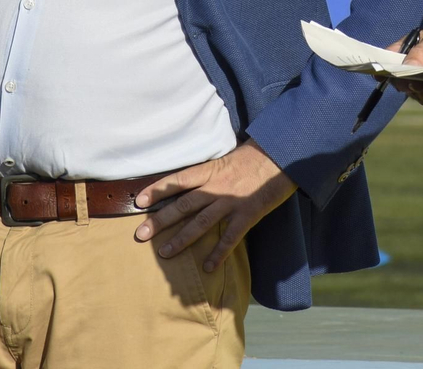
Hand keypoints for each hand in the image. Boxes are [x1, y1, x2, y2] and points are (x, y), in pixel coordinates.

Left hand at [133, 140, 295, 272]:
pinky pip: (229, 238)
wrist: (282, 156)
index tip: (140, 201)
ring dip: (181, 240)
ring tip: (164, 253)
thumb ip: (209, 172)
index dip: (158, 191)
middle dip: (160, 221)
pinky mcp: (247, 215)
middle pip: (183, 205)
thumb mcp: (227, 158)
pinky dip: (218, 253)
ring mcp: (231, 202)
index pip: (178, 180)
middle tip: (140, 235)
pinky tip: (206, 267)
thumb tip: (191, 184)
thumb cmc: (255, 156)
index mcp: (210, 170)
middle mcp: (216, 187)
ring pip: (200, 224)